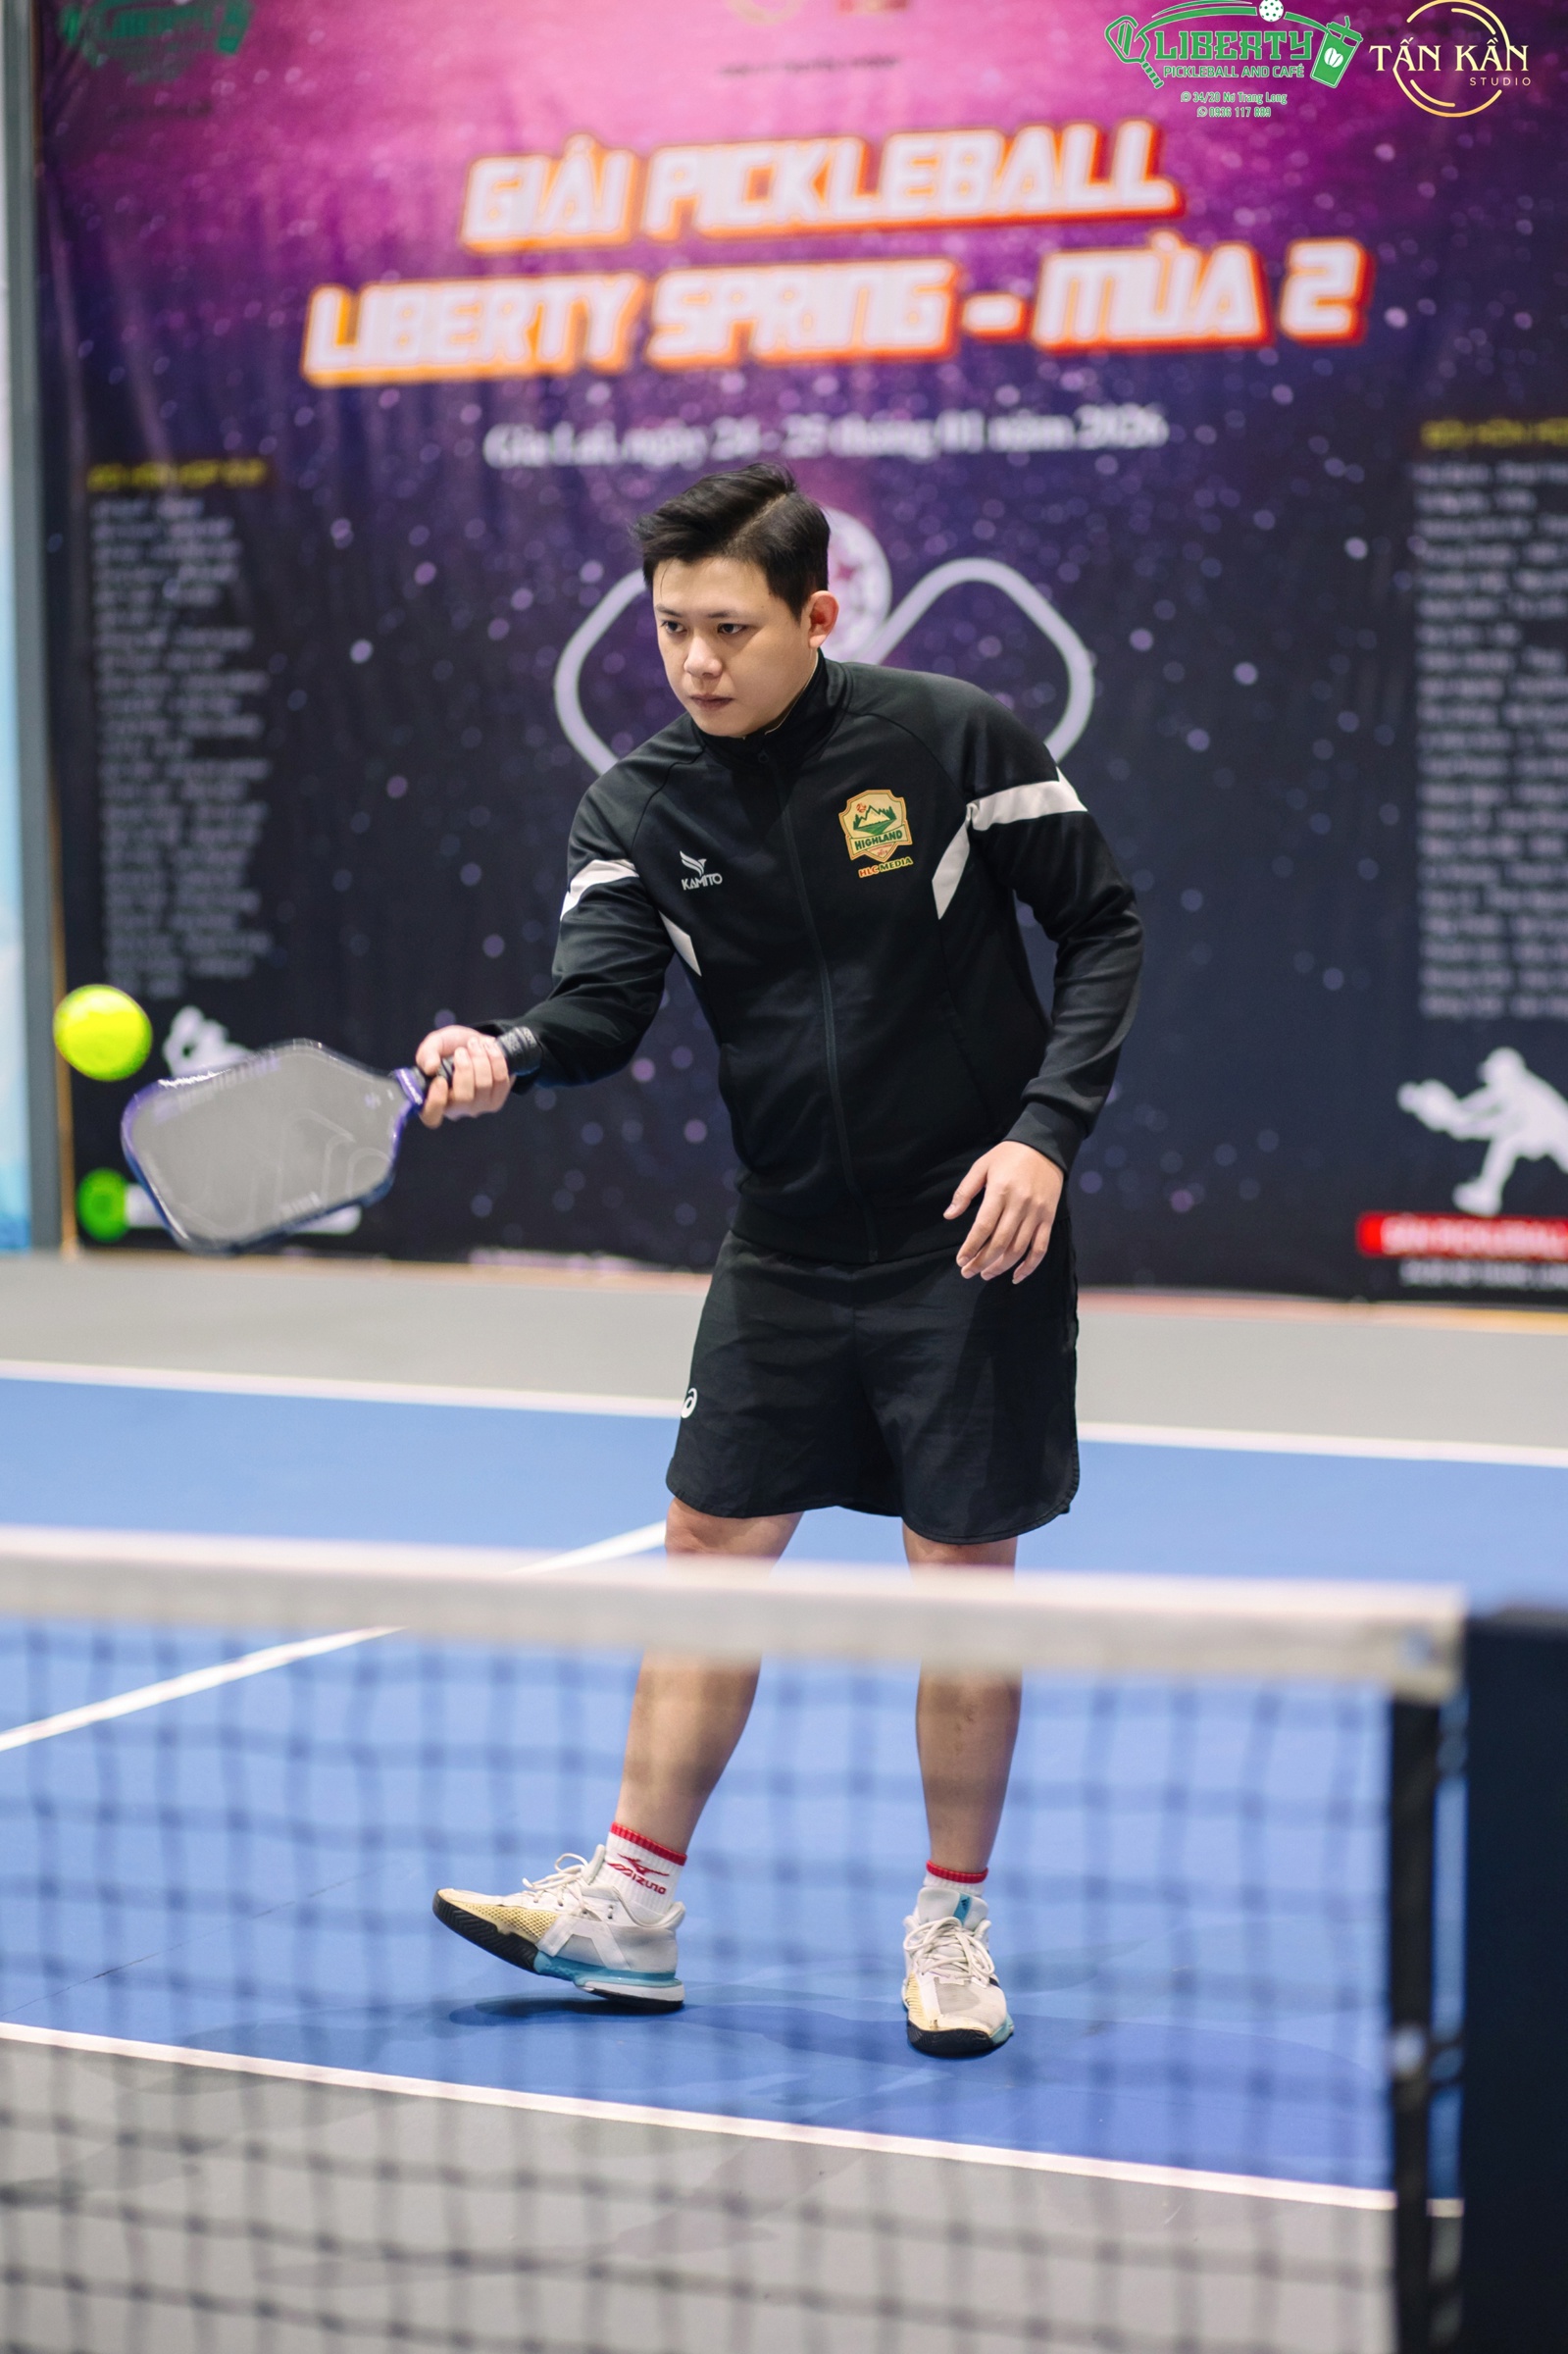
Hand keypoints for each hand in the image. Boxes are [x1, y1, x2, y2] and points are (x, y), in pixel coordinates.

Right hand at [415, 1025, 511, 1128]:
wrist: (476, 1043)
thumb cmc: (451, 1047)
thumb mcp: (435, 1044)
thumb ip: (427, 1053)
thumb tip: (430, 1067)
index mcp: (434, 1099)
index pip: (432, 1116)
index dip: (436, 1102)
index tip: (440, 1080)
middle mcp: (456, 1108)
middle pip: (463, 1098)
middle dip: (465, 1068)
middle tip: (462, 1050)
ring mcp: (478, 1107)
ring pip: (483, 1087)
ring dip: (481, 1060)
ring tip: (476, 1044)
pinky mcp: (497, 1100)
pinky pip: (501, 1081)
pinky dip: (497, 1060)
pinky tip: (490, 1049)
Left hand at [946, 1141, 1063, 1283]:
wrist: (1045, 1146)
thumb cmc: (1008, 1155)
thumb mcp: (982, 1166)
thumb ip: (965, 1192)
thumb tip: (949, 1215)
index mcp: (1001, 1191)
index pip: (983, 1227)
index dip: (971, 1247)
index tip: (960, 1260)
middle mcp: (1020, 1205)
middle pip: (1000, 1243)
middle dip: (982, 1262)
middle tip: (968, 1272)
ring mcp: (1037, 1213)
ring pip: (1019, 1249)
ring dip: (1001, 1266)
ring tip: (985, 1274)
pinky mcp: (1049, 1218)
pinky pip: (1040, 1248)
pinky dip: (1029, 1266)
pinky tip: (1015, 1277)